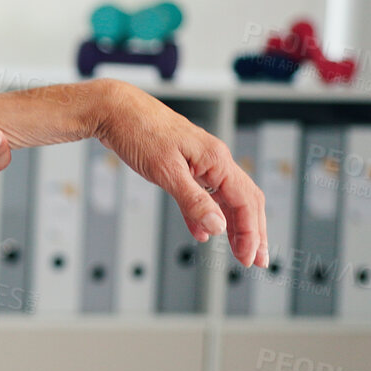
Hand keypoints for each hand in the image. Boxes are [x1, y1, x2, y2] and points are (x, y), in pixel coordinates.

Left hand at [92, 81, 268, 267]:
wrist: (113, 109)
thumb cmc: (137, 131)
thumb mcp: (165, 171)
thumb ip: (193, 201)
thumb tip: (218, 227)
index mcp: (216, 160)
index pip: (245, 201)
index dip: (250, 232)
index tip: (248, 259)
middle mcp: (214, 160)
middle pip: (245, 200)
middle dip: (254, 231)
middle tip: (257, 261)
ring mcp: (200, 162)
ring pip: (227, 198)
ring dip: (234, 225)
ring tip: (239, 250)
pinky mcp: (184, 165)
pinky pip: (204, 193)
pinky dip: (206, 215)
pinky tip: (202, 232)